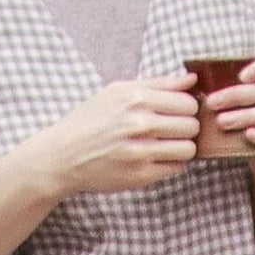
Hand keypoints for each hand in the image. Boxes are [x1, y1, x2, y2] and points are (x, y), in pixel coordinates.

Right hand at [23, 76, 209, 199]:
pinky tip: (154, 158)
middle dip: (185, 128)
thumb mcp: (117, 91)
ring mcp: (140, 152)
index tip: (175, 112)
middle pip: (192, 126)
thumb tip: (192, 79)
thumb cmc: (90, 120)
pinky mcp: (140, 175)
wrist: (62, 155)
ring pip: (189, 149)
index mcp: (136, 99)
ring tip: (164, 145)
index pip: (188, 103)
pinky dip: (170, 163)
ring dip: (181, 147)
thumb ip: (157, 83)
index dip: (185, 108)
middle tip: (169, 130)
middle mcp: (140, 124)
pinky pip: (176, 168)